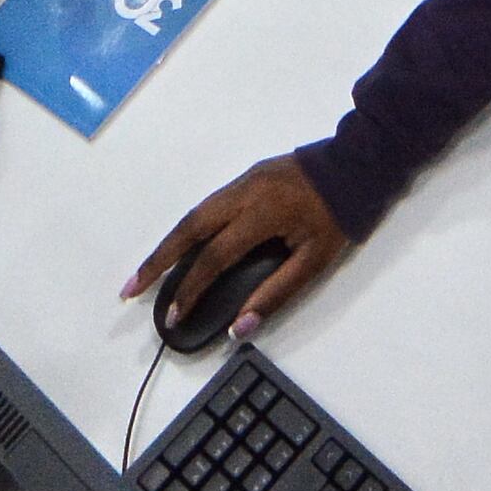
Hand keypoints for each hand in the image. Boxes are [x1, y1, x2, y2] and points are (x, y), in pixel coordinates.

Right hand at [122, 156, 353, 340]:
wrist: (359, 164)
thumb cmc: (341, 216)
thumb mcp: (315, 261)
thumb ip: (276, 293)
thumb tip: (240, 326)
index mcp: (261, 214)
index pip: (214, 258)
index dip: (191, 289)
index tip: (174, 316)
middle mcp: (243, 193)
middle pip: (189, 228)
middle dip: (157, 260)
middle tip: (131, 288)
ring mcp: (243, 181)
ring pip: (195, 213)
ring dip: (168, 243)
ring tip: (148, 270)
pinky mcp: (247, 177)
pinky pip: (209, 205)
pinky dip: (188, 228)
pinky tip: (182, 245)